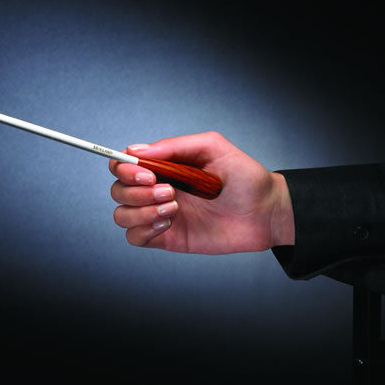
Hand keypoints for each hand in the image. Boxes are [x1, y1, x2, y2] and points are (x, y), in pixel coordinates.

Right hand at [109, 132, 294, 253]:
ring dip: (141, 211)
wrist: (266, 212)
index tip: (147, 174)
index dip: (124, 169)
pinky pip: (134, 238)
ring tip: (174, 208)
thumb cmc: (244, 177)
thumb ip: (173, 146)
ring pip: (122, 215)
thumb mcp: (212, 147)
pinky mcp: (166, 238)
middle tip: (168, 191)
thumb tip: (136, 151)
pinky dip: (144, 230)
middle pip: (118, 190)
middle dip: (136, 192)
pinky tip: (168, 223)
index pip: (123, 165)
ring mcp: (159, 215)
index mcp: (163, 166)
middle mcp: (156, 190)